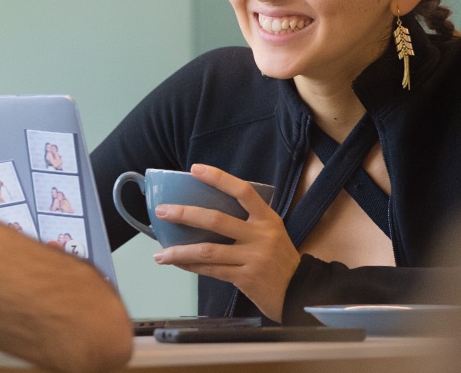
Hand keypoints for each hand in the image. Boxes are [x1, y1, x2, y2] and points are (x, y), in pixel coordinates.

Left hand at [151, 164, 300, 320]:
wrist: (299, 291)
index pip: (243, 191)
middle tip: (162, 211)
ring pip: (208, 251)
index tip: (195, 169)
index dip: (218, 178)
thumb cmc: (279, 259)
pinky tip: (177, 263)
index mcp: (267, 218)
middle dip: (185, 214)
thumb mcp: (270, 233)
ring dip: (180, 251)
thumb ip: (246, 222)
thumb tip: (204, 212)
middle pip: (217, 220)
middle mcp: (260, 235)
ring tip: (160, 253)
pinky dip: (191, 266)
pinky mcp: (245, 277)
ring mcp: (253, 257)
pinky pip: (211, 270)